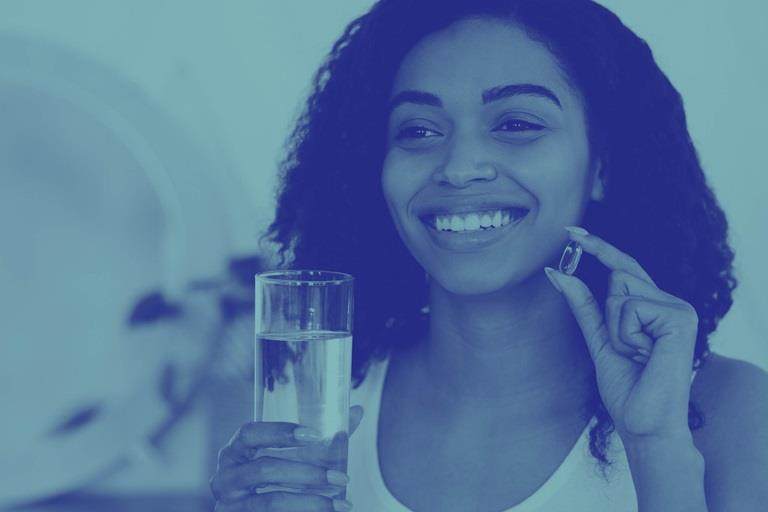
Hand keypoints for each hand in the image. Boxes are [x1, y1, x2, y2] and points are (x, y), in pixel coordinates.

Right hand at [210, 406, 363, 510]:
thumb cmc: (278, 481)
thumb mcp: (297, 459)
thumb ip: (324, 440)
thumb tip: (358, 410)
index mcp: (236, 451)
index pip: (250, 433)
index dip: (279, 431)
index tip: (312, 434)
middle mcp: (226, 476)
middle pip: (264, 470)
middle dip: (308, 473)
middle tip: (341, 478)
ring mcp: (229, 504)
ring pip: (270, 502)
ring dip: (310, 502)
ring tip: (341, 503)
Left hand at [544, 227, 698, 442]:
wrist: (645, 424)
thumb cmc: (627, 387)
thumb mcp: (598, 339)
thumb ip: (583, 305)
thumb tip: (557, 271)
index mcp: (654, 306)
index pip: (623, 268)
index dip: (597, 247)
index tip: (569, 231)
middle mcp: (671, 302)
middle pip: (617, 276)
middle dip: (608, 314)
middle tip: (627, 350)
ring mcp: (678, 308)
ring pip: (620, 290)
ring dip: (615, 328)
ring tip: (637, 355)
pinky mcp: (680, 317)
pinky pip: (629, 307)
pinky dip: (625, 334)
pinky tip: (645, 355)